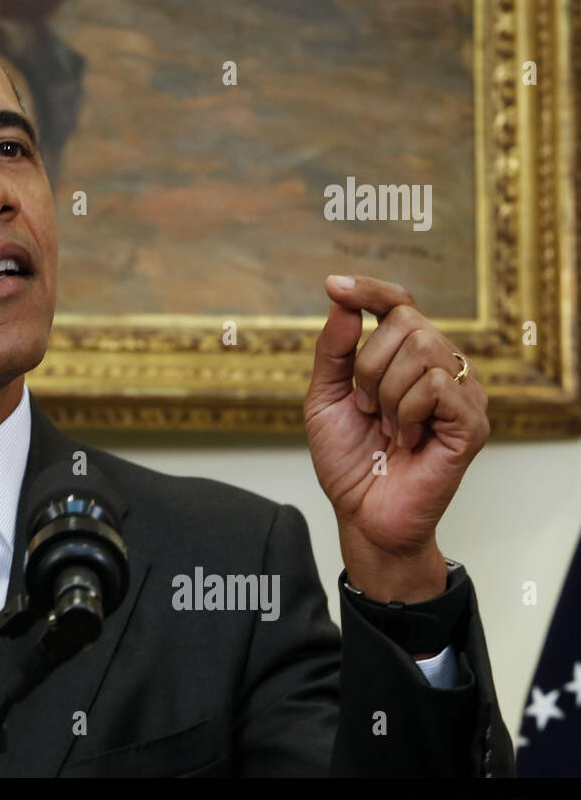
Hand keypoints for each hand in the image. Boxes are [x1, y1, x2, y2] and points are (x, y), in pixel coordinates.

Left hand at [303, 275, 489, 602]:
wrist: (362, 513)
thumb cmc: (349, 459)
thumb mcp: (325, 398)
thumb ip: (332, 351)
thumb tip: (340, 301)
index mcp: (407, 358)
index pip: (398, 304)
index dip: (369, 290)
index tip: (333, 285)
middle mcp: (442, 367)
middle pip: (406, 323)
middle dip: (368, 366)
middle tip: (366, 408)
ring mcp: (463, 393)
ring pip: (422, 351)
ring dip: (385, 394)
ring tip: (386, 428)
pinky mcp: (473, 422)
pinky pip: (436, 386)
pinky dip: (406, 412)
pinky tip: (405, 438)